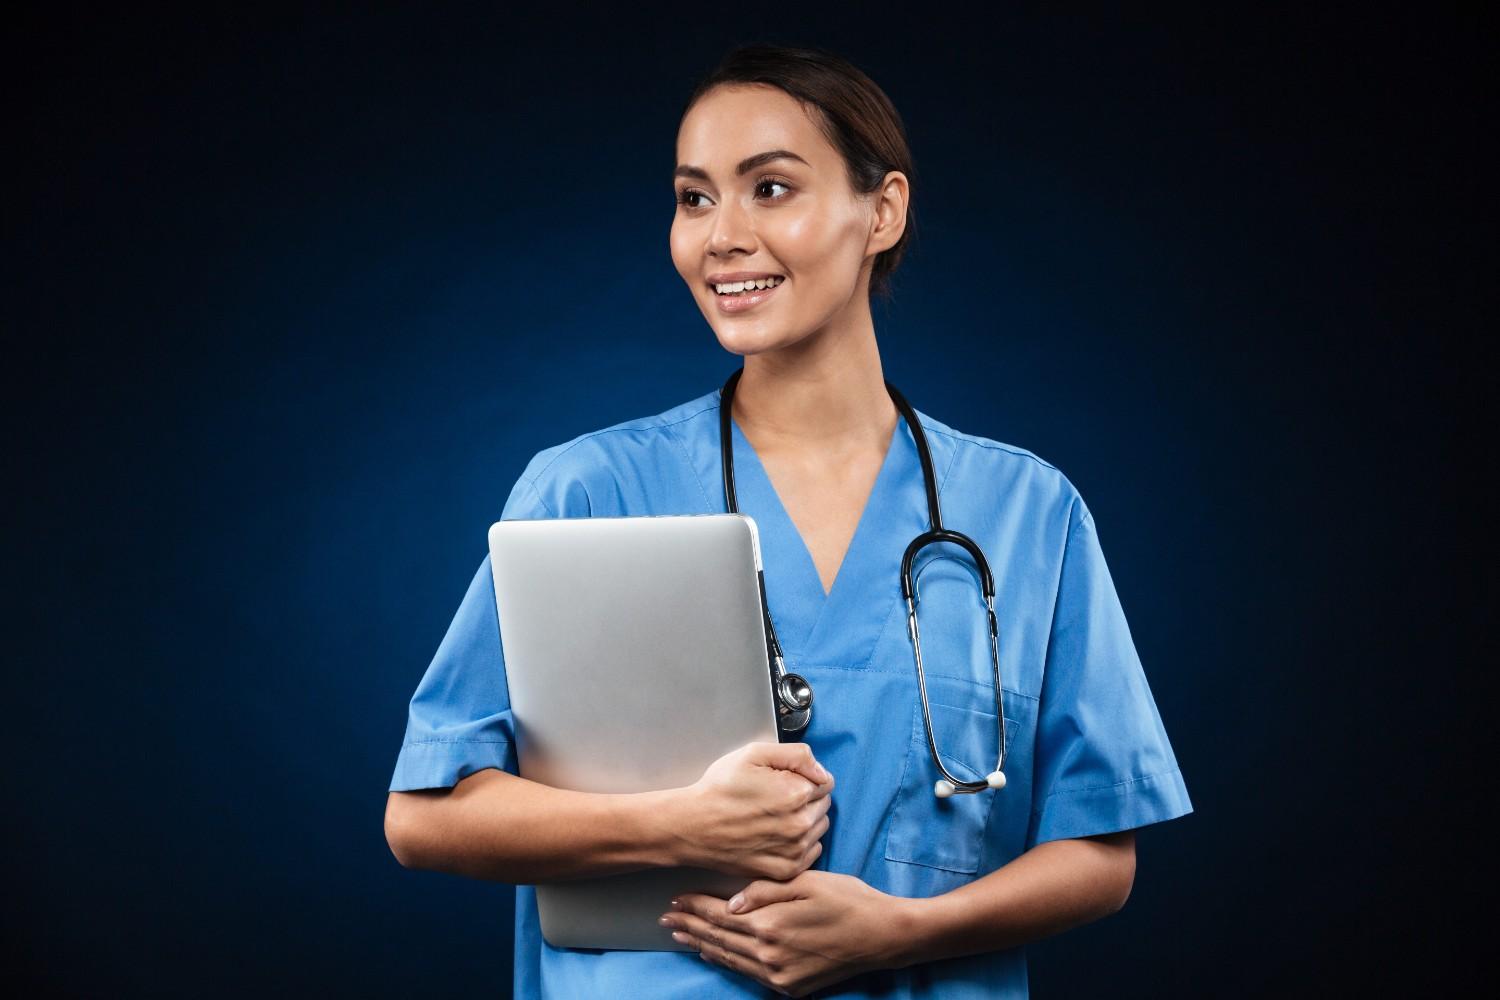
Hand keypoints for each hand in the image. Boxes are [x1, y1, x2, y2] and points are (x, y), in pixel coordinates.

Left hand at [660, 870, 907, 996]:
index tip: (675, 899)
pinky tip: (714, 954)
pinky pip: (748, 973)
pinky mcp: (789, 986)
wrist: (882, 936)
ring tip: (680, 935)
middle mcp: (768, 954)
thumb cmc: (848, 900)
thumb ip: (765, 891)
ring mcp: (778, 974)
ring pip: (729, 958)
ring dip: (702, 945)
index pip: (720, 913)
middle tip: (666, 918)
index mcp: (770, 923)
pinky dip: (727, 961)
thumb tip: (730, 901)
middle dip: (690, 925)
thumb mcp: (807, 882)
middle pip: (718, 937)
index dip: (695, 905)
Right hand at [668, 742, 833, 879]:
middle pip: (823, 805)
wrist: (693, 826)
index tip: (783, 781)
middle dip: (806, 798)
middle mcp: (800, 824)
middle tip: (775, 798)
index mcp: (796, 792)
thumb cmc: (720, 790)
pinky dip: (800, 843)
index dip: (804, 777)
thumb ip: (796, 755)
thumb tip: (821, 769)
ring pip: (819, 828)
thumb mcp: (753, 754)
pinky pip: (811, 851)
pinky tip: (776, 835)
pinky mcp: (786, 869)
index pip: (825, 781)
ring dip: (805, 821)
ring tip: (774, 817)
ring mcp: (794, 850)